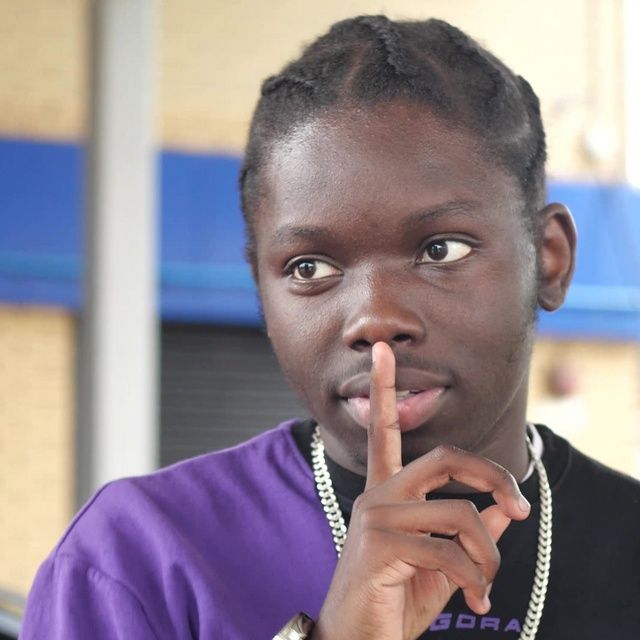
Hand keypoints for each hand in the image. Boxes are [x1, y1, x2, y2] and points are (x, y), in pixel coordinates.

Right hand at [312, 342, 530, 639]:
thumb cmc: (392, 600)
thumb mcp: (439, 565)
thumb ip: (469, 533)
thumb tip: (503, 511)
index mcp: (386, 494)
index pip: (385, 430)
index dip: (385, 388)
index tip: (382, 349)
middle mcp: (377, 495)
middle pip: (444, 457)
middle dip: (492, 475)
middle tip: (520, 506)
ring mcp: (376, 517)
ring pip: (458, 512)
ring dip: (487, 553)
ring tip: (486, 584)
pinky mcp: (380, 544)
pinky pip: (450, 551)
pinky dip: (475, 577)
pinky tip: (475, 600)